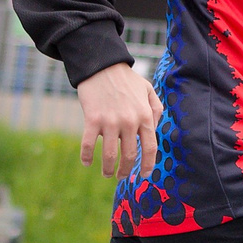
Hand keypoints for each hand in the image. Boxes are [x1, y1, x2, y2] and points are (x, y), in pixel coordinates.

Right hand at [76, 61, 161, 177]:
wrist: (101, 65)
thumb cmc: (125, 79)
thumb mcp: (148, 89)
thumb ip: (156, 109)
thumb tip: (155, 129)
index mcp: (145, 115)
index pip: (150, 148)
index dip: (148, 165)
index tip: (144, 175)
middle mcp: (129, 122)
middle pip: (129, 156)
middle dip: (126, 171)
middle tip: (122, 177)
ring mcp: (110, 122)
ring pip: (110, 156)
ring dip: (108, 169)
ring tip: (107, 174)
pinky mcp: (92, 120)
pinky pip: (88, 146)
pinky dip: (87, 157)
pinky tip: (87, 163)